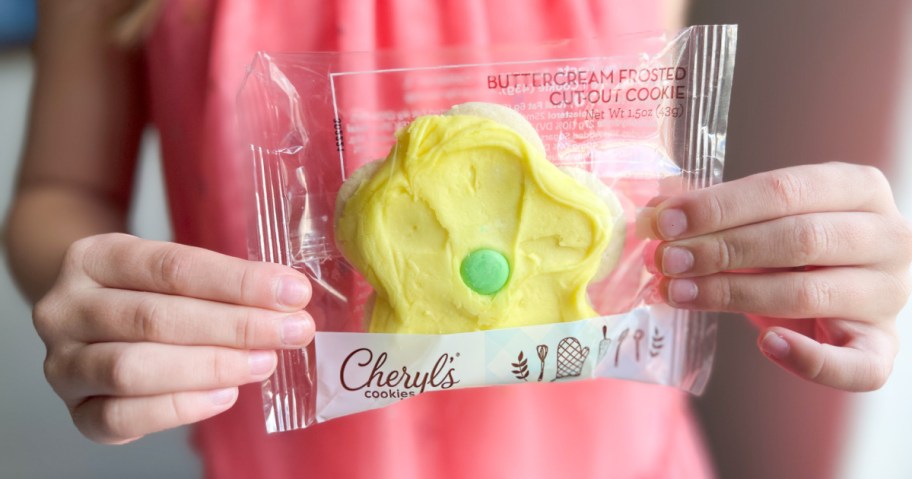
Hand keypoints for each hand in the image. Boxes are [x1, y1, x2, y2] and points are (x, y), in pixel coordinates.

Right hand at [33, 233, 314, 443]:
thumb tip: (291, 300)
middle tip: (292, 331)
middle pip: (155, 319)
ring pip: (133, 369)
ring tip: (264, 362)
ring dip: (211, 367)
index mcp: (94, 258)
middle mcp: (67, 309)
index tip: (293, 292)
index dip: (238, 282)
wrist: (93, 321)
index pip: (172, 267)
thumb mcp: (175, 270)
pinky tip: (226, 395)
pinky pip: (123, 418)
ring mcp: (64, 364)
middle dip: (236, 326)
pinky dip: (180, 408)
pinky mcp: (77, 411)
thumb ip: (224, 283)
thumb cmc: (149, 293)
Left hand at [644, 162, 911, 390]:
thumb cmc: (791, 246)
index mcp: (859, 187)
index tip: (666, 222)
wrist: (835, 290)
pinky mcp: (883, 345)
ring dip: (734, 294)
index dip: (720, 207)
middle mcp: (887, 236)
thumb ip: (715, 212)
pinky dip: (809, 360)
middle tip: (666, 260)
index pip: (785, 190)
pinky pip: (858, 365)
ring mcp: (890, 293)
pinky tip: (764, 343)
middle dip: (722, 249)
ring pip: (809, 293)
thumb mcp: (760, 217)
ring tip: (680, 293)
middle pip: (799, 239)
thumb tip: (654, 214)